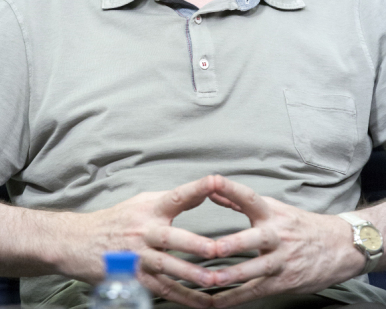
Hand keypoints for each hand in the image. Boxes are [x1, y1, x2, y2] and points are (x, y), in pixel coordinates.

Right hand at [61, 176, 217, 307]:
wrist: (78, 241)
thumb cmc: (117, 220)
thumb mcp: (142, 202)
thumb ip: (171, 201)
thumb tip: (202, 194)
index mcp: (150, 209)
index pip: (176, 195)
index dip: (196, 188)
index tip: (215, 181)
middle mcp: (144, 231)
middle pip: (171, 237)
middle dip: (194, 244)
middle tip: (215, 249)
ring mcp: (138, 257)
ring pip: (166, 266)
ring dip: (189, 274)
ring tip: (212, 281)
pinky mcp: (134, 278)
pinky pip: (161, 289)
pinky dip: (182, 297)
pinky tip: (200, 302)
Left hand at [208, 176, 364, 307]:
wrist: (340, 246)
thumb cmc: (300, 225)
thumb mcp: (274, 208)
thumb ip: (240, 201)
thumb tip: (211, 189)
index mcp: (272, 213)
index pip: (250, 197)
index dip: (232, 190)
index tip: (212, 182)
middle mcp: (277, 235)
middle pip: (256, 238)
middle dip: (235, 243)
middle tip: (213, 248)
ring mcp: (281, 260)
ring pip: (257, 268)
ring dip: (234, 275)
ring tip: (213, 279)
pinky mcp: (284, 281)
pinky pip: (257, 291)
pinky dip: (236, 298)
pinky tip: (217, 302)